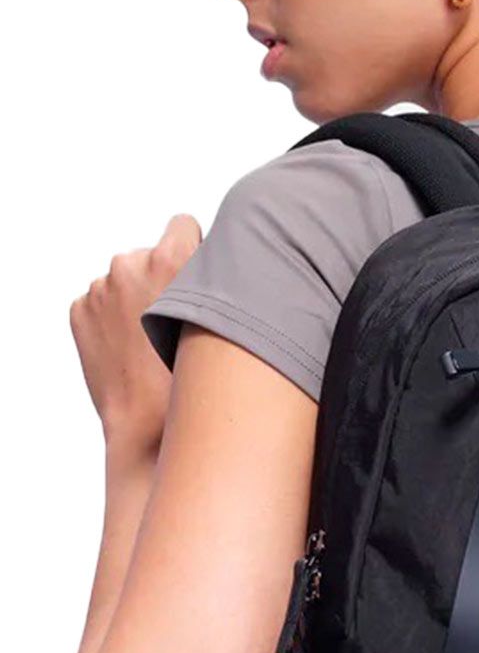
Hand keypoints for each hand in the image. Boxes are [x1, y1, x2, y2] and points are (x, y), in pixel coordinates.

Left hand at [70, 214, 201, 447]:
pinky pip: (101, 301)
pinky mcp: (79, 310)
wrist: (150, 428)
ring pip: (125, 279)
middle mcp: (129, 264)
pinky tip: (131, 346)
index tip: (199, 280)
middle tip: (178, 320)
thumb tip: (218, 262)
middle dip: (163, 278)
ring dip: (137, 298)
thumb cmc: (193, 382)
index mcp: (169, 258)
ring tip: (153, 339)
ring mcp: (99, 288)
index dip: (195, 251)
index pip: (184, 224)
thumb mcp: (224, 321)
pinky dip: (114, 318)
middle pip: (151, 254)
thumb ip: (217, 280)